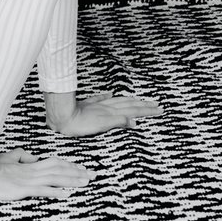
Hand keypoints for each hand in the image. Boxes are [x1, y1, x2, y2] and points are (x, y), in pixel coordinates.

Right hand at [0, 148, 92, 201]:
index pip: (54, 163)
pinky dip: (55, 192)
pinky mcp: (22, 189)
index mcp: (29, 164)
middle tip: (93, 175)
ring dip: (72, 180)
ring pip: (55, 178)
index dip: (69, 165)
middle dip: (77, 172)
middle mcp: (32, 170)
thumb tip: (34, 157)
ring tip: (86, 183)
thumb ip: (22, 156)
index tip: (82, 168)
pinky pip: (41, 190)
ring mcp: (28, 180)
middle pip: (59, 169)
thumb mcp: (8, 157)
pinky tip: (66, 194)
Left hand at [45, 91, 162, 136]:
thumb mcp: (101, 126)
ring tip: (139, 100)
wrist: (62, 117)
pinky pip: (102, 98)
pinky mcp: (89, 105)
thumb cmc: (79, 125)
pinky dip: (109, 97)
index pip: (134, 110)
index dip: (147, 110)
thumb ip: (118, 122)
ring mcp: (98, 105)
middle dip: (144, 105)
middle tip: (156, 105)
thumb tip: (134, 122)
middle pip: (129, 105)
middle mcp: (107, 107)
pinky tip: (111, 94)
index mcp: (111, 113)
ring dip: (131, 101)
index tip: (159, 109)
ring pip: (119, 101)